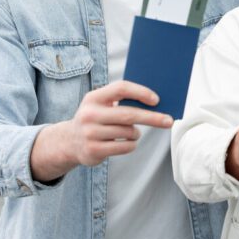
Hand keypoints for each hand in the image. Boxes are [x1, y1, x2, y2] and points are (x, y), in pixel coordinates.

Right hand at [31, 81, 171, 181]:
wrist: (69, 142)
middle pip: (129, 114)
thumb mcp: (102, 105)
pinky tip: (125, 142)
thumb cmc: (96, 119)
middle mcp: (90, 114)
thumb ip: (122, 101)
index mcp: (93, 98)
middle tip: (169, 121)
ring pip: (129, 132)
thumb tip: (156, 103)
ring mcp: (90, 133)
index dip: (140, 92)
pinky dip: (131, 144)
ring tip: (131, 132)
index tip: (157, 100)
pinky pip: (125, 147)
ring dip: (136, 133)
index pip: (120, 88)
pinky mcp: (94, 150)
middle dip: (152, 118)